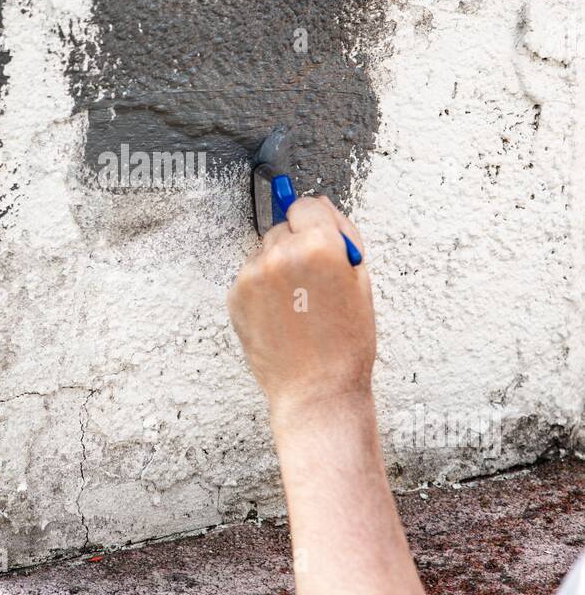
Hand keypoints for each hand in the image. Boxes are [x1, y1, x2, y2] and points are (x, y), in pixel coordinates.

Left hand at [227, 196, 375, 418]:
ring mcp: (252, 275)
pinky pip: (250, 276)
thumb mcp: (360, 282)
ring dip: (278, 266)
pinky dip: (262, 289)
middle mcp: (281, 254)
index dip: (317, 224)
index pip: (306, 204)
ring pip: (265, 251)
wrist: (316, 390)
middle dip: (297, 246)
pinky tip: (281, 315)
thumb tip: (322, 207)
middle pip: (284, 227)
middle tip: (315, 284)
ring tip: (298, 304)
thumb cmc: (346, 344)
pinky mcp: (235, 295)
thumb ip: (343, 236)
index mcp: (319, 245)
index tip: (321, 240)